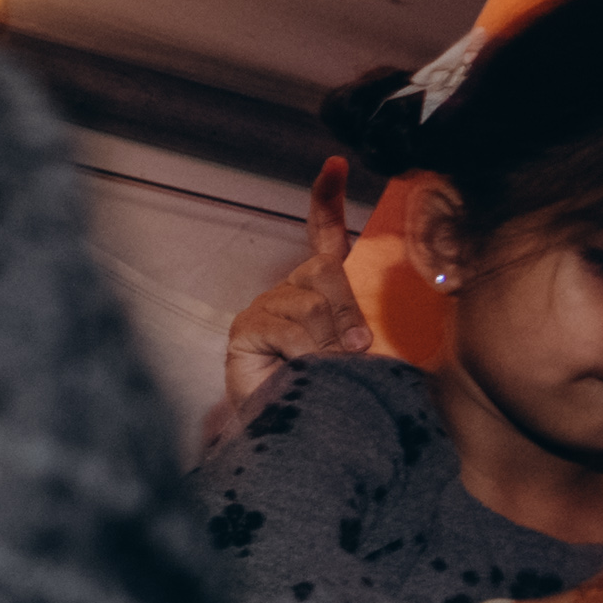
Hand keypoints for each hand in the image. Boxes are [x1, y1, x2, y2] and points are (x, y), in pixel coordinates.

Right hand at [216, 161, 376, 417]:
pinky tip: (298, 369)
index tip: (335, 165)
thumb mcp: (353, 356)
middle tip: (353, 348)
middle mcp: (287, 294)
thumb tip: (357, 338)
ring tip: (323, 369)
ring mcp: (263, 310)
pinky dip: (304, 353)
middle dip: (347, 310)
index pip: (323, 239)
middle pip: (325, 271)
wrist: (290, 436)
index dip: (327, 201)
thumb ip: (357, 333)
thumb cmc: (327, 396)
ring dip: (328, 342)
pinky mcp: (245, 330)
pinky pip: (289, 327)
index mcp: (317, 293)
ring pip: (312, 303)